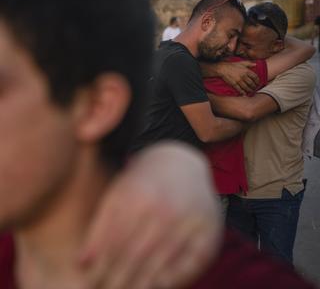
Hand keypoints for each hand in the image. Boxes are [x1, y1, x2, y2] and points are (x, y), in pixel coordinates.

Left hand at [78, 142, 222, 288]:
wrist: (180, 163)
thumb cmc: (144, 182)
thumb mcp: (118, 193)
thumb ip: (100, 226)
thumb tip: (81, 264)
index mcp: (139, 198)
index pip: (115, 243)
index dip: (101, 268)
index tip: (92, 282)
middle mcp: (166, 210)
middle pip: (136, 257)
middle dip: (118, 281)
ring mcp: (190, 221)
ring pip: (161, 262)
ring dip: (142, 283)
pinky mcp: (209, 230)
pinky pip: (190, 264)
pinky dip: (174, 279)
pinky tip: (159, 285)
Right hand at [201, 61, 259, 94]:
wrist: (223, 69)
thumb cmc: (232, 65)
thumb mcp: (241, 62)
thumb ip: (249, 64)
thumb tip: (256, 64)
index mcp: (246, 71)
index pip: (255, 77)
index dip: (257, 81)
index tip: (258, 83)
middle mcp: (243, 76)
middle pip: (251, 83)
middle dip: (254, 87)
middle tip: (255, 89)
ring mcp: (239, 81)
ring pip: (246, 87)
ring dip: (249, 90)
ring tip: (251, 92)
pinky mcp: (234, 84)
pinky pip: (240, 90)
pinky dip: (243, 93)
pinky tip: (245, 94)